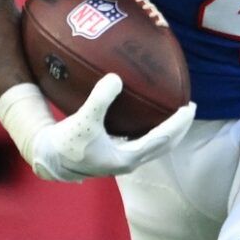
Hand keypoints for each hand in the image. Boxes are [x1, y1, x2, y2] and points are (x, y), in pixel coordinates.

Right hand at [28, 73, 193, 182]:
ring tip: (175, 113)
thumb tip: (116, 78)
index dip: (178, 124)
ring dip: (167, 131)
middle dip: (179, 128)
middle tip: (190, 107)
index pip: (162, 139)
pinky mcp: (114, 155)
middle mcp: (128, 161)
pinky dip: (151, 130)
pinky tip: (147, 117)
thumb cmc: (66, 142)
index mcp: (128, 157)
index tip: (190, 107)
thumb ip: (100, 99)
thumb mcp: (83, 119)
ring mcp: (122, 159)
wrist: (49, 159)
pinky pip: (141, 142)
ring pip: (153, 146)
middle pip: (164, 145)